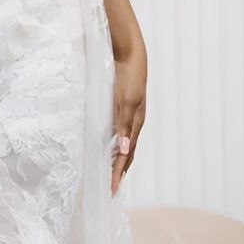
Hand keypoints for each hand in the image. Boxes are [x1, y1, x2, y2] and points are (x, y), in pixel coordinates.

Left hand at [111, 52, 146, 195]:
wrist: (129, 54)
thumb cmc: (128, 77)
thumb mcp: (125, 101)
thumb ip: (123, 124)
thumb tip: (124, 149)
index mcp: (135, 123)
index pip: (126, 156)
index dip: (118, 173)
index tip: (110, 189)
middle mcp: (134, 122)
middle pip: (128, 153)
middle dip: (119, 171)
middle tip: (110, 188)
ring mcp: (129, 115)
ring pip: (125, 143)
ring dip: (118, 159)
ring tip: (111, 172)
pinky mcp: (122, 107)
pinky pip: (120, 131)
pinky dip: (115, 144)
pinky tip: (108, 144)